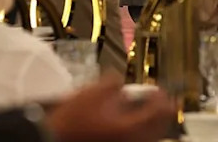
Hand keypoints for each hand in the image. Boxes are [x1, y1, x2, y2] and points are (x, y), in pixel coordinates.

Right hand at [46, 74, 174, 141]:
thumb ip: (113, 83)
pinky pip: (135, 140)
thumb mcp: (93, 93)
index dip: (162, 98)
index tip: (160, 89)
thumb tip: (121, 82)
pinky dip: (138, 131)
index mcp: (130, 126)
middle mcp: (131, 140)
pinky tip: (128, 122)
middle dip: (161, 112)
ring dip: (151, 122)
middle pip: (158, 128)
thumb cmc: (72, 120)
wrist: (55, 137)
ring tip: (146, 111)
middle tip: (161, 100)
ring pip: (147, 137)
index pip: (158, 112)